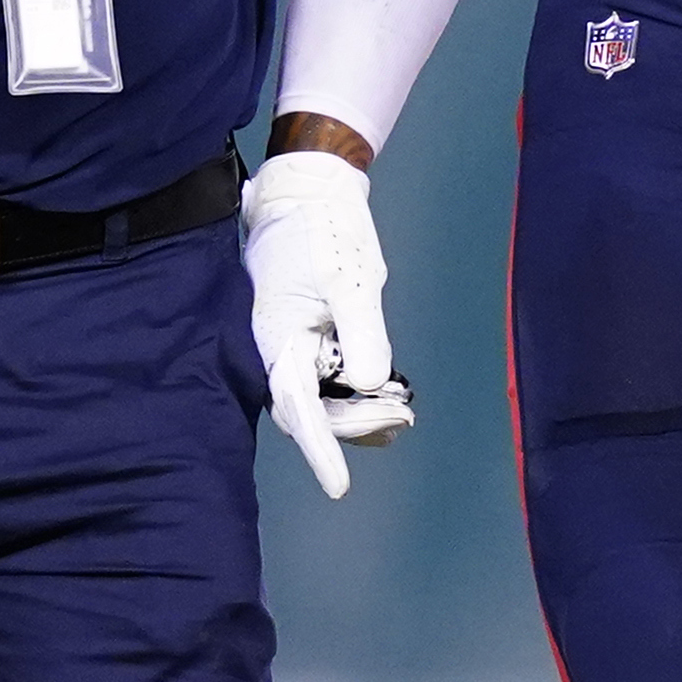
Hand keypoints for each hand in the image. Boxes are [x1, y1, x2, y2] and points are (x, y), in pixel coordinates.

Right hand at [242, 148, 410, 498]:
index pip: (298, 408)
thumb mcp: (348, 278)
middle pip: (314, 412)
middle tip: (404, 417)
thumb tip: (370, 383)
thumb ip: (361, 331)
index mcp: (276, 338)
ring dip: (360, 414)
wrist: (311, 194)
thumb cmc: (323, 230)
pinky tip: (392, 403)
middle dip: (356, 424)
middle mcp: (278, 350)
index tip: (339, 487)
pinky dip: (359, 397)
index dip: (321, 450)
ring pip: (323, 401)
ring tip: (404, 414)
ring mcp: (294, 346)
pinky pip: (331, 382)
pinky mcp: (310, 339)